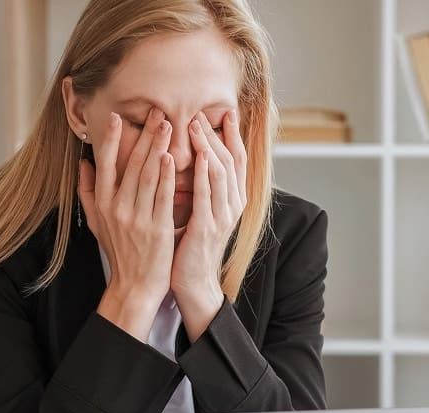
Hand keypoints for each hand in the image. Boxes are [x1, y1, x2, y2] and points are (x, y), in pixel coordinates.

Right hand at [78, 108, 175, 341]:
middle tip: (156, 111)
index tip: (116, 116)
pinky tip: (171, 158)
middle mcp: (117, 208)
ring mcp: (137, 218)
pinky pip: (163, 197)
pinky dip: (167, 176)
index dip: (110, 139)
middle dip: (143, 135)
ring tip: (167, 125)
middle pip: (130, 164)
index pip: (104, 164)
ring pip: (148, 175)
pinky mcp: (158, 228)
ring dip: (157, 147)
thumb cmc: (118, 251)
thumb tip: (82, 163)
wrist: (135, 285)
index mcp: (102, 204)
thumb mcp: (97, 223)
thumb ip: (88, 192)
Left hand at [172, 110, 247, 340]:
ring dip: (209, 147)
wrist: (193, 283)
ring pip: (221, 173)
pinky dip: (204, 173)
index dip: (232, 135)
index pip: (237, 160)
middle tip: (202, 113)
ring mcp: (222, 217)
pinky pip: (207, 195)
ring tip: (197, 126)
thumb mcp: (201, 211)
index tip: (225, 113)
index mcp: (233, 201)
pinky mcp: (207, 228)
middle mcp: (233, 206)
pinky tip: (198, 156)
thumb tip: (194, 158)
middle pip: (231, 161)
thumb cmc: (191, 246)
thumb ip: (202, 187)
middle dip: (218, 135)